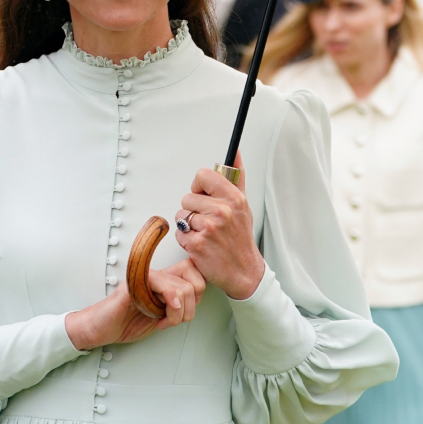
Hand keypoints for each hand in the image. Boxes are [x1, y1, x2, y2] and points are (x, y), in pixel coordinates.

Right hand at [65, 258, 204, 350]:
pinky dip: (170, 300)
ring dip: (178, 313)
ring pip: (182, 287)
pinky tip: (161, 313)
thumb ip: (177, 307)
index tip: (186, 311)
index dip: (198, 293)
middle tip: (174, 320)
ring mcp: (145, 278)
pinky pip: (161, 283)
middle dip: (190, 308)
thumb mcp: (161, 317)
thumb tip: (195, 304)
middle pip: (194, 280)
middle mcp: (157, 276)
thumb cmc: (127, 322)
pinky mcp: (135, 284)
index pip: (195, 272)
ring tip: (163, 322)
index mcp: (165, 281)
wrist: (100, 329)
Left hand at [175, 152, 264, 300]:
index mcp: (233, 198)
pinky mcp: (196, 245)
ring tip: (205, 233)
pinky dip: (186, 240)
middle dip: (194, 209)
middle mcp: (221, 211)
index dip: (199, 186)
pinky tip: (201, 243)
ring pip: (181, 216)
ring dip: (189, 225)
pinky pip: (179, 233)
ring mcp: (208, 228)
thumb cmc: (240, 237)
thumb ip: (236, 176)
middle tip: (209, 221)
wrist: (243, 271)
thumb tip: (235, 153)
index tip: (205, 195)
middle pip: (188, 197)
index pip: (202, 175)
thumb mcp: (243, 204)